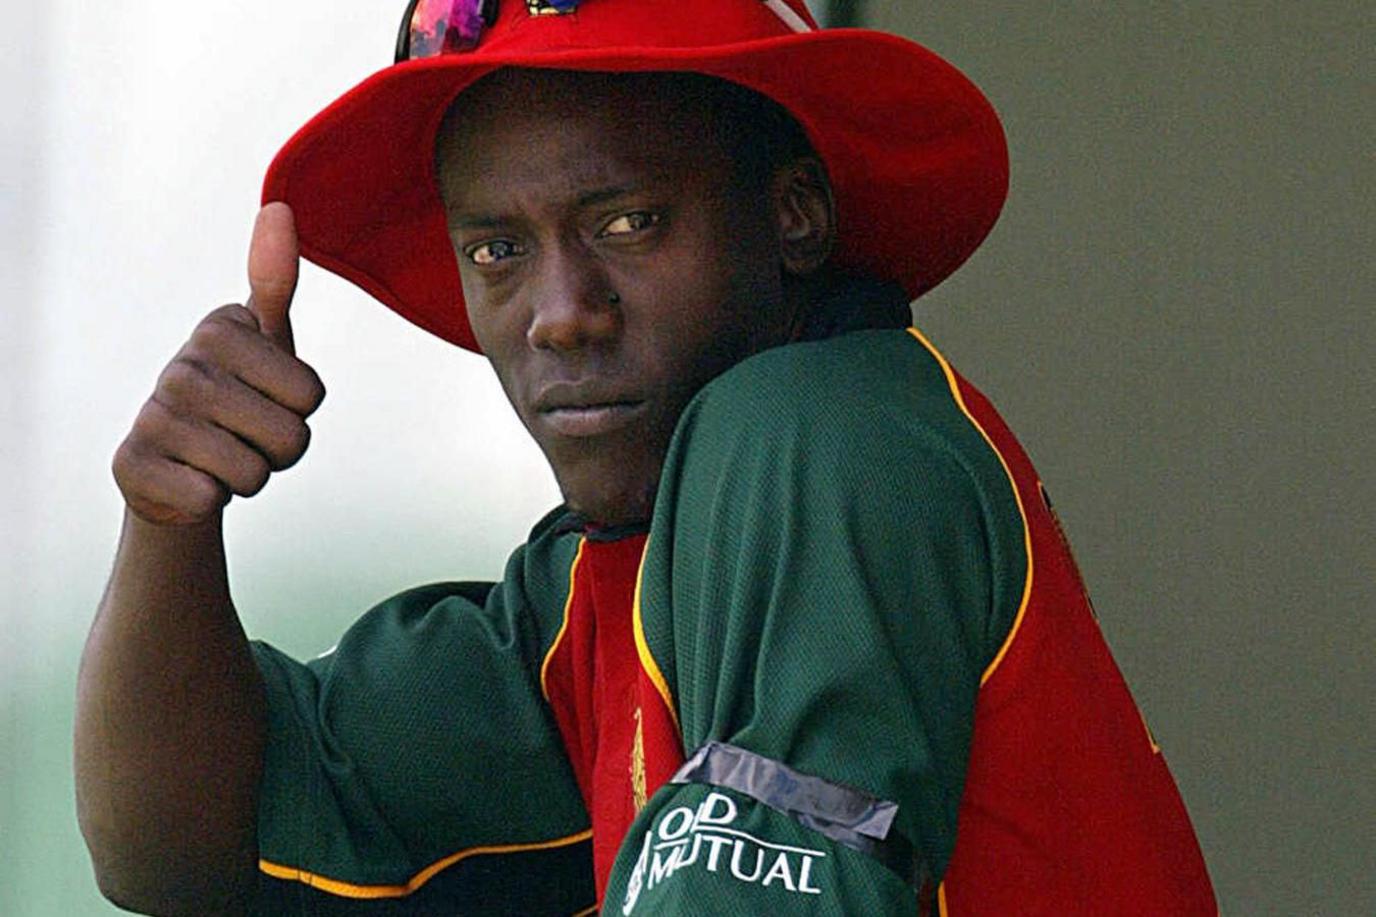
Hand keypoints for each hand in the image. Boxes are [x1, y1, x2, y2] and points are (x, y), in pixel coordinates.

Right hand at [113, 203, 325, 525]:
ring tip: (221, 456)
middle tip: (247, 435)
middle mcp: (181, 366)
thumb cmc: (236, 394)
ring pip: (255, 474)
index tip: (268, 398)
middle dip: (281, 452)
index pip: (312, 395)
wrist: (175, 464)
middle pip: (291, 439)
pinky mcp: (132, 465)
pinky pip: (211, 499)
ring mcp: (153, 416)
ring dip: (250, 476)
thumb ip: (276, 280)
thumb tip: (279, 206)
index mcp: (221, 330)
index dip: (301, 411)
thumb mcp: (264, 339)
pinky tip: (190, 479)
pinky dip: (210, 500)